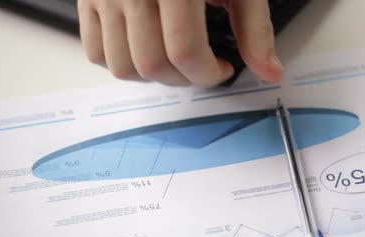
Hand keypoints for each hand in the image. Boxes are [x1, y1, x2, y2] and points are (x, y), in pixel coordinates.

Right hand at [77, 0, 283, 85]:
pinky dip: (120, 62)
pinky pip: (94, 51)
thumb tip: (270, 73)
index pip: (184, 51)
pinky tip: (146, 50)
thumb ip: (255, 28)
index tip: (223, 70)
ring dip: (153, 78)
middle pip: (152, 64)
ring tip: (174, 62)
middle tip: (201, 68)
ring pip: (121, 65)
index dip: (208, 74)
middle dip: (184, 80)